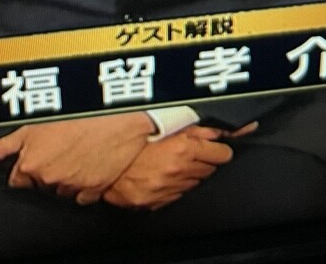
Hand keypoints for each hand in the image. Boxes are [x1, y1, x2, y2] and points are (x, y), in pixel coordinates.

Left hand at [0, 113, 154, 199]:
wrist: (118, 114)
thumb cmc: (78, 111)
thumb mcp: (33, 122)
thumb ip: (1, 145)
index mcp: (31, 163)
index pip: (17, 179)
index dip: (25, 165)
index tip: (35, 155)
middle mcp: (49, 179)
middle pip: (39, 184)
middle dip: (45, 169)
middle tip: (59, 147)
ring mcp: (72, 187)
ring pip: (61, 189)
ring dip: (65, 174)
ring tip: (77, 149)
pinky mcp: (94, 191)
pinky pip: (82, 195)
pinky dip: (83, 182)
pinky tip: (89, 162)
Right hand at [102, 122, 255, 211]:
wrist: (104, 162)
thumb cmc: (131, 140)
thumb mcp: (166, 124)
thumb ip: (195, 128)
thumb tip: (216, 131)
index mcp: (182, 149)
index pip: (221, 153)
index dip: (221, 148)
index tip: (220, 147)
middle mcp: (178, 171)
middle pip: (210, 169)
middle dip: (205, 159)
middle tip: (190, 150)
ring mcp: (169, 189)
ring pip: (195, 182)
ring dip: (189, 172)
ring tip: (173, 160)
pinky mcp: (158, 202)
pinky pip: (178, 194)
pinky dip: (175, 185)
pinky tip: (163, 173)